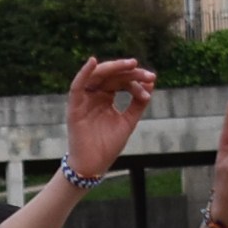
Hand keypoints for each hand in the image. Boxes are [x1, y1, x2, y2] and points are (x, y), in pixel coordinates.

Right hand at [63, 58, 155, 180]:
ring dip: (113, 68)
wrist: (94, 165)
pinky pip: (77, 86)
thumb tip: (151, 83)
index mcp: (106, 97)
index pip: (122, 81)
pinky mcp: (75, 107)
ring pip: (97, 76)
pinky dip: (83, 73)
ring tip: (130, 64)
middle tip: (147, 74)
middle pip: (112, 76)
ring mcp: (84, 99)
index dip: (137, 80)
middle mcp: (95, 95)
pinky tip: (93, 62)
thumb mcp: (128, 122)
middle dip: (130, 72)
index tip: (152, 82)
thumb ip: (138, 103)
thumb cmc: (108, 146)